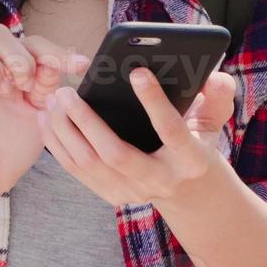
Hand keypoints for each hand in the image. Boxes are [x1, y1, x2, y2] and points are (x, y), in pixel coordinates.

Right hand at [0, 24, 89, 211]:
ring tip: (3, 88)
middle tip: (27, 82)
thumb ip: (49, 89)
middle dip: (17, 53)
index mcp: (11, 70)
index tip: (80, 66)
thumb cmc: (12, 148)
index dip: (54, 50)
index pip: (31, 44)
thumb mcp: (40, 117)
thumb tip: (59, 64)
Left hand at [37, 67, 237, 207]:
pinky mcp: (112, 195)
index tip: (137, 71)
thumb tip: (215, 76)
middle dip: (87, 122)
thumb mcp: (214, 122)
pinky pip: (78, 172)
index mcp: (189, 159)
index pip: (172, 131)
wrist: (188, 192)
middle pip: (116, 154)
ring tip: (53, 101)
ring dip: (66, 132)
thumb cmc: (197, 144)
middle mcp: (159, 180)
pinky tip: (48, 120)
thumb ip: (218, 97)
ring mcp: (133, 191)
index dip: (155, 102)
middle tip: (67, 92)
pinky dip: (58, 146)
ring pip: (90, 164)